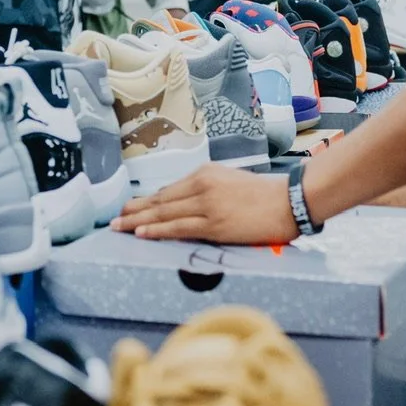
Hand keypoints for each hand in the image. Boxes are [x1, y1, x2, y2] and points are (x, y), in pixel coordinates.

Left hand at [114, 162, 299, 244]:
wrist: (290, 201)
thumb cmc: (265, 195)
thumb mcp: (230, 181)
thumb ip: (206, 190)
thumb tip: (182, 206)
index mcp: (205, 173)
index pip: (169, 190)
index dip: (147, 201)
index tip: (131, 208)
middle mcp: (202, 185)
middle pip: (161, 200)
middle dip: (135, 210)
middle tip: (115, 219)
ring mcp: (207, 204)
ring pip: (165, 214)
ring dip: (139, 221)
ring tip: (120, 228)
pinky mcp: (214, 224)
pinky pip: (179, 228)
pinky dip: (158, 230)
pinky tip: (142, 233)